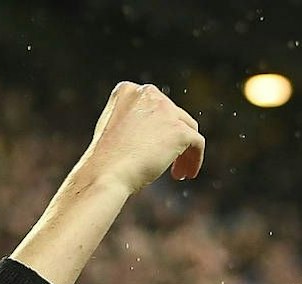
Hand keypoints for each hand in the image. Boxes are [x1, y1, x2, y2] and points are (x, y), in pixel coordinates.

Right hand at [78, 81, 204, 188]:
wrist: (106, 175)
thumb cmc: (104, 163)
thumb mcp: (112, 131)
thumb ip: (131, 122)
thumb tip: (152, 133)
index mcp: (127, 90)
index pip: (153, 105)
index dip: (158, 128)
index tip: (154, 148)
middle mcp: (148, 93)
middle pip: (173, 115)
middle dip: (172, 140)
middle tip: (168, 164)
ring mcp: (165, 110)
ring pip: (187, 128)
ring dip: (184, 150)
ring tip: (178, 172)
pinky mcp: (179, 130)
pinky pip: (197, 143)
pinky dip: (195, 158)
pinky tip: (186, 174)